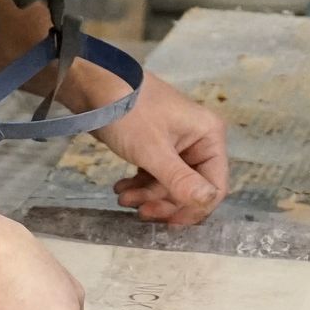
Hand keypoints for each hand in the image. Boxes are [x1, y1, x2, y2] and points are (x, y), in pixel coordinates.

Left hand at [94, 72, 229, 225]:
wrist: (94, 86)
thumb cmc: (129, 113)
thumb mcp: (153, 150)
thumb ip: (180, 180)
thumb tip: (207, 203)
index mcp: (208, 136)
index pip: (215, 185)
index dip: (194, 208)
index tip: (169, 222)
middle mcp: (198, 141)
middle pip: (191, 188)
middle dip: (164, 202)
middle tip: (139, 210)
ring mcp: (176, 144)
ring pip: (170, 185)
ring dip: (148, 195)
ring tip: (122, 197)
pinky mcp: (156, 146)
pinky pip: (156, 175)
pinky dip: (140, 185)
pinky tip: (121, 188)